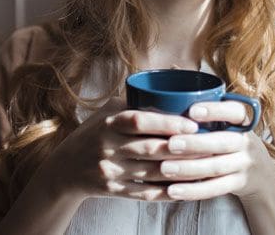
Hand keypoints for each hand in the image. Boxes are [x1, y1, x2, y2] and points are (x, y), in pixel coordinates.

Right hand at [40, 98, 200, 201]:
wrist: (66, 168)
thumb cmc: (94, 134)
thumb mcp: (106, 112)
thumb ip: (132, 102)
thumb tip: (167, 81)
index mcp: (108, 123)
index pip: (139, 121)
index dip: (167, 123)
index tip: (192, 125)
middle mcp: (107, 147)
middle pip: (150, 149)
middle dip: (181, 149)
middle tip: (208, 147)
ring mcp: (110, 170)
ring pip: (151, 172)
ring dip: (179, 171)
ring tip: (203, 167)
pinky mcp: (112, 190)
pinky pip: (144, 193)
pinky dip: (165, 192)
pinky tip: (184, 188)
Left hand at [158, 101, 274, 201]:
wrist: (259, 171)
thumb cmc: (229, 138)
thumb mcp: (227, 124)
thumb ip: (207, 117)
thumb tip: (165, 104)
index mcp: (241, 122)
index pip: (235, 111)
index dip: (215, 110)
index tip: (192, 111)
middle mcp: (246, 142)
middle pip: (222, 142)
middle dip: (195, 143)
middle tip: (170, 143)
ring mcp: (244, 164)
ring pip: (216, 167)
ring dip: (189, 168)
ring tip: (165, 168)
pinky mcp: (238, 184)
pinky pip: (215, 188)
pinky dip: (193, 190)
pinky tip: (173, 190)